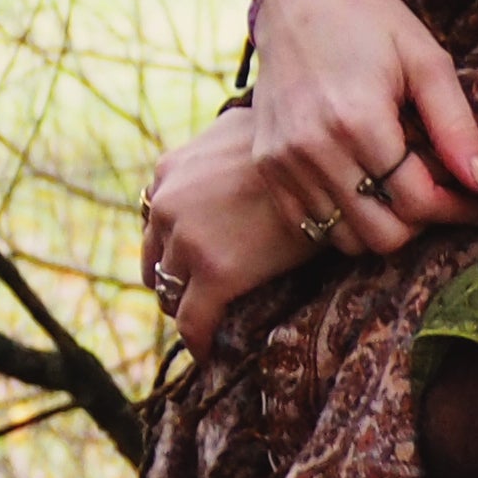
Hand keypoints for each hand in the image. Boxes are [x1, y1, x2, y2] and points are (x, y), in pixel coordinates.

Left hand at [139, 106, 315, 358]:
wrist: (323, 163)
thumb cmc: (292, 142)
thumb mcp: (239, 127)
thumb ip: (216, 143)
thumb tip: (227, 144)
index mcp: (169, 170)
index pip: (154, 219)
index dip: (171, 243)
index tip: (189, 258)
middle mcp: (167, 204)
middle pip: (155, 258)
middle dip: (173, 277)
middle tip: (197, 293)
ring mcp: (187, 240)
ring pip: (170, 292)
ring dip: (185, 306)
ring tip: (207, 320)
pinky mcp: (213, 275)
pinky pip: (193, 323)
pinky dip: (198, 341)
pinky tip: (209, 351)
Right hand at [248, 0, 477, 256]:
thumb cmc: (369, 20)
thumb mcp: (426, 60)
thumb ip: (456, 127)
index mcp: (359, 120)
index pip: (418, 201)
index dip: (457, 209)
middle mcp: (315, 149)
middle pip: (384, 234)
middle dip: (421, 222)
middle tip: (439, 194)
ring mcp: (284, 161)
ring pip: (347, 239)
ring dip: (383, 224)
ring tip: (402, 188)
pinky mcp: (267, 165)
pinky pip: (311, 225)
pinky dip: (345, 218)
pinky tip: (365, 186)